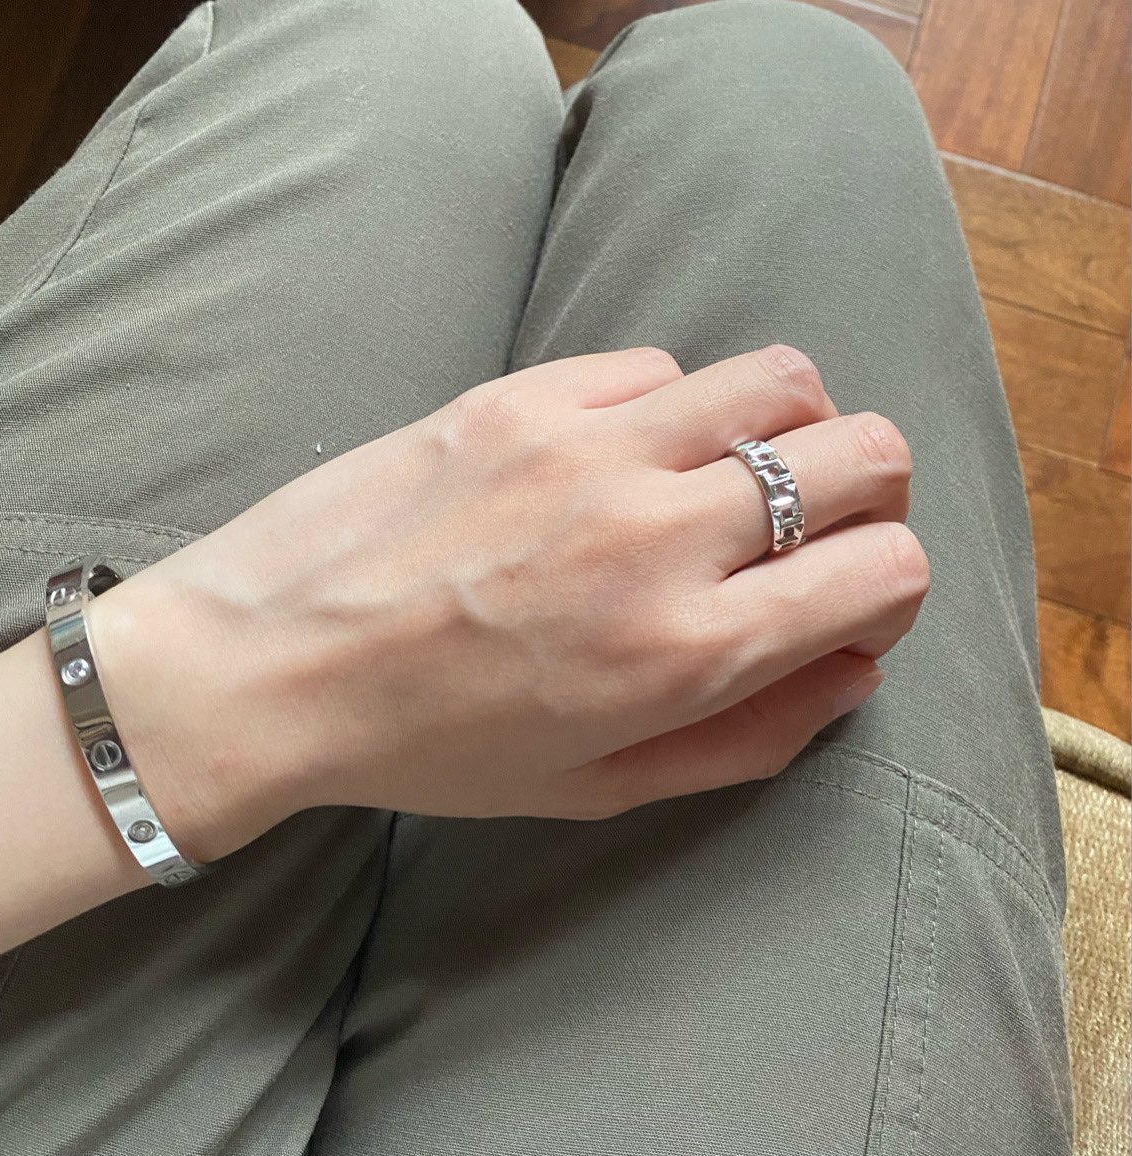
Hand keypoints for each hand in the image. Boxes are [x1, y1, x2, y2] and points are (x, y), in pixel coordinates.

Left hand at [91, 345, 928, 857]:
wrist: (267, 664)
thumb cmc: (430, 748)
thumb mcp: (598, 790)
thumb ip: (751, 736)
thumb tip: (853, 668)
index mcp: (684, 651)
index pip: (886, 568)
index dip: (887, 585)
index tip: (841, 600)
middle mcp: (657, 534)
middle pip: (865, 453)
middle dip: (869, 494)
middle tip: (809, 529)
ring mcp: (589, 447)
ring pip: (779, 379)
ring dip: (786, 428)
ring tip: (728, 473)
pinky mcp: (523, 394)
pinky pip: (655, 365)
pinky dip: (666, 406)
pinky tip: (615, 454)